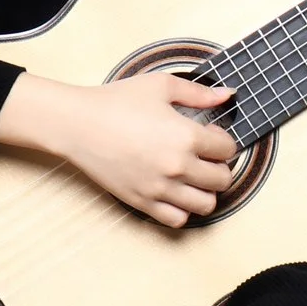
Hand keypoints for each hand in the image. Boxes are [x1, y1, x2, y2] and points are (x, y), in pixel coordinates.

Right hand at [0, 70, 240, 227]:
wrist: (78, 124)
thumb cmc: (117, 101)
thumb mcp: (161, 86)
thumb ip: (199, 93)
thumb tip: (227, 95)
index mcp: (186, 136)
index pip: (228, 149)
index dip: (222, 140)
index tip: (209, 135)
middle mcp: (177, 167)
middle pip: (222, 179)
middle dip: (219, 166)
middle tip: (204, 157)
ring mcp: (160, 189)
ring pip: (206, 204)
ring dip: (206, 191)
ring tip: (193, 177)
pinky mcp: (142, 203)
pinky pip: (178, 219)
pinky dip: (183, 209)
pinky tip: (175, 192)